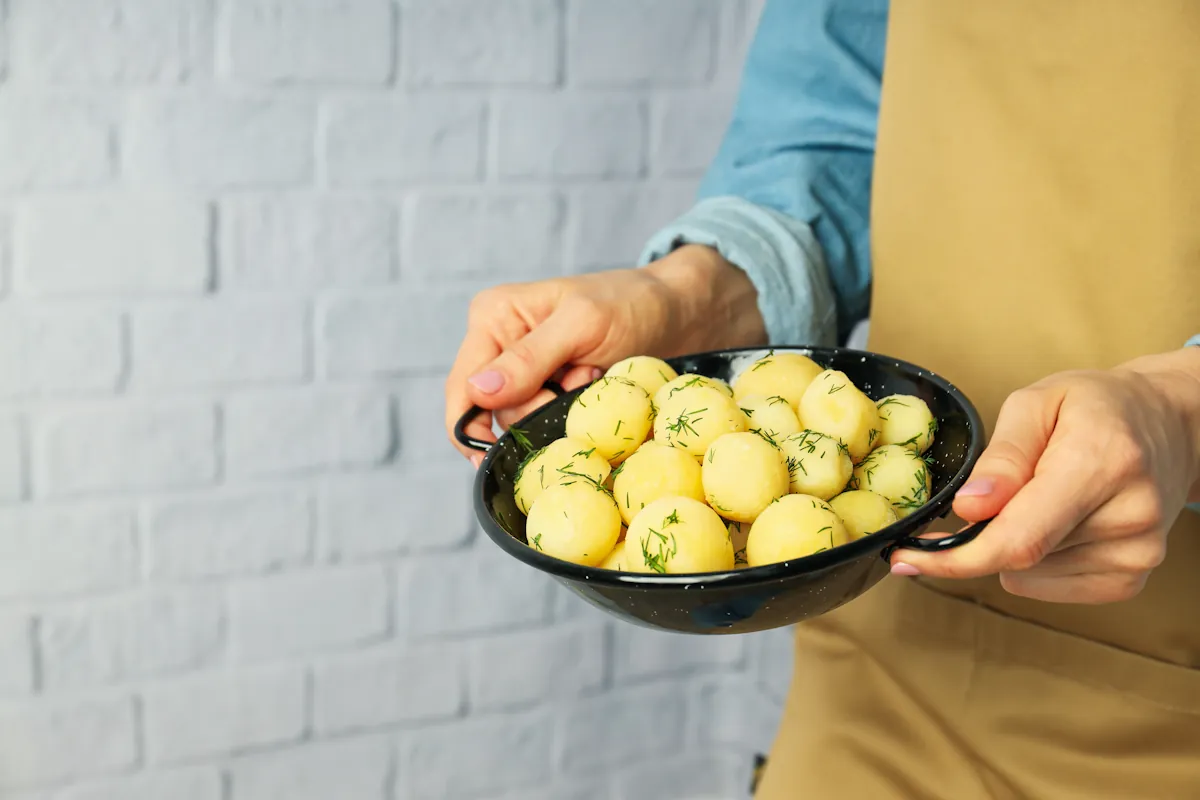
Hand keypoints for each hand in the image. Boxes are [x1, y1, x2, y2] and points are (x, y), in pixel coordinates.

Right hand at [444, 245, 765, 463]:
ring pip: (519, 421)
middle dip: (535, 411)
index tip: (502, 452)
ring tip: (591, 379)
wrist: (677, 314)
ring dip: (557, 412)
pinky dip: (568, 417)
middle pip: (491, 412)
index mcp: (494, 317)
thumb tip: (481, 392)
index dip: (475, 426)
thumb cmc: (632, 304)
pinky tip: (591, 391)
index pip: (463, 386)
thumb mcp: (582, 325)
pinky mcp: (550, 390)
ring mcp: (525, 371)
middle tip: (579, 383)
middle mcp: (500, 344)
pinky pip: (544, 421)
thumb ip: (529, 359)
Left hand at [892, 347, 1199, 603]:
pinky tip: (1059, 521)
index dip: (954, 558)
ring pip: (1028, 574)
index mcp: (1100, 463)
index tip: (905, 558)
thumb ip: (1003, 457)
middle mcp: (1128, 515)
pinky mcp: (1132, 578)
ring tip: (1045, 495)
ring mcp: (1137, 554)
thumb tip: (970, 508)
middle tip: (985, 497)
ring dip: (1014, 543)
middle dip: (980, 534)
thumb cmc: (1096, 407)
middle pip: (1018, 556)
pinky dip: (1036, 560)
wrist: (1168, 425)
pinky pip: (1049, 586)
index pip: (1018, 538)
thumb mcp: (1037, 403)